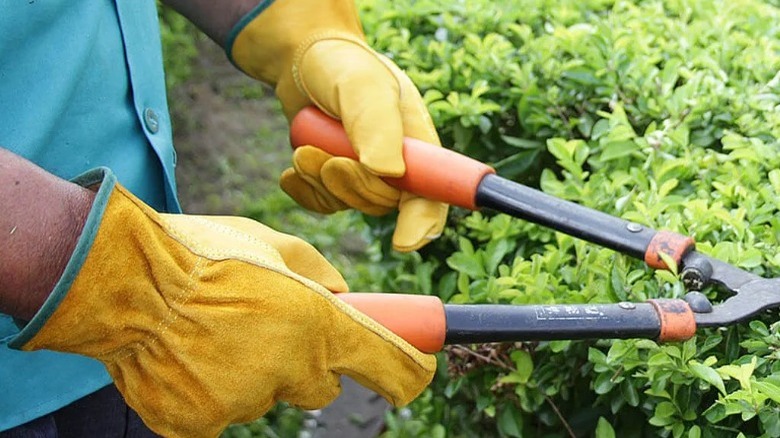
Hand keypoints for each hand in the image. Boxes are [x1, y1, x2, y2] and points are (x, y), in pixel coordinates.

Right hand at [11, 168, 435, 437]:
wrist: (122, 278)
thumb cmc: (201, 252)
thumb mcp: (273, 243)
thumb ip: (319, 273)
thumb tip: (344, 295)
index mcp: (317, 323)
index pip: (389, 366)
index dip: (407, 372)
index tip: (413, 374)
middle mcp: (289, 369)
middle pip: (321, 386)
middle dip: (305, 362)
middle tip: (268, 329)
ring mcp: (243, 402)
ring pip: (267, 396)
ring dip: (253, 373)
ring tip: (215, 334)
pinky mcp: (199, 423)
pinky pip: (221, 413)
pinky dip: (211, 392)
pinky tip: (189, 358)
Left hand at [228, 0, 447, 251]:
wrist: (300, 62)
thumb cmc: (340, 67)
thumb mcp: (362, 87)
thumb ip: (376, 127)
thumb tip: (389, 173)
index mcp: (418, 144)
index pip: (432, 196)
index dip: (423, 223)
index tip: (403, 243)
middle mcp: (397, 165)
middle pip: (384, 204)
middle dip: (351, 186)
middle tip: (326, 159)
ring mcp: (365, 175)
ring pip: (350, 204)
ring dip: (321, 182)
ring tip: (303, 150)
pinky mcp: (335, 181)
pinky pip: (322, 204)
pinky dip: (305, 190)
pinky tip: (295, 167)